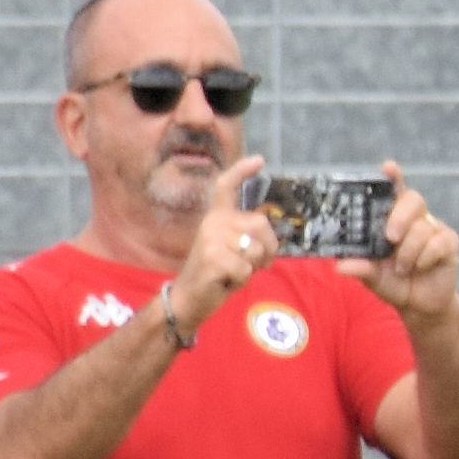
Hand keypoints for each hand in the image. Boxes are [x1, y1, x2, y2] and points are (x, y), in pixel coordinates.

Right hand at [170, 154, 278, 327]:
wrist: (189, 298)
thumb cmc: (217, 275)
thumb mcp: (234, 250)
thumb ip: (248, 236)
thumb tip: (269, 231)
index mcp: (217, 217)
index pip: (227, 187)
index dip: (243, 171)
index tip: (259, 159)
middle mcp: (212, 222)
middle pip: (262, 224)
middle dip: (269, 248)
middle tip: (254, 263)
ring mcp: (210, 238)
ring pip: (257, 249)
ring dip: (254, 266)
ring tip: (234, 271)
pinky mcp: (212, 257)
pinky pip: (246, 268)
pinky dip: (243, 279)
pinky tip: (225, 280)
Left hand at [348, 163, 458, 321]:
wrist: (420, 305)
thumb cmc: (393, 282)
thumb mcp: (373, 276)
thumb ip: (361, 268)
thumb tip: (341, 266)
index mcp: (391, 217)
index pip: (393, 189)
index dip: (392, 176)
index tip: (389, 167)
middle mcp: (414, 218)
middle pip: (413, 200)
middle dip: (400, 217)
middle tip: (390, 238)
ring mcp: (434, 228)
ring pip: (422, 228)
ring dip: (408, 253)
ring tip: (402, 269)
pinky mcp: (449, 242)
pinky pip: (438, 243)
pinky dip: (425, 259)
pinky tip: (420, 268)